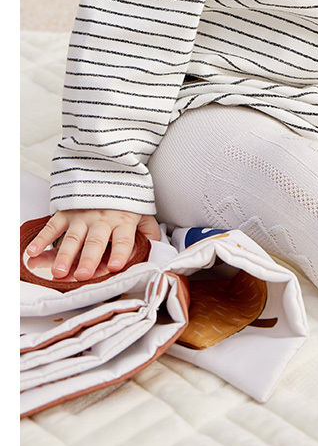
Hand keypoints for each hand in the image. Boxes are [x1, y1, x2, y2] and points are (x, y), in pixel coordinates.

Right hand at [26, 208, 160, 281]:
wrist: (109, 170)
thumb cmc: (126, 201)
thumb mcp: (143, 213)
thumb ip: (149, 232)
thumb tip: (157, 251)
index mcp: (123, 222)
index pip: (123, 240)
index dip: (121, 252)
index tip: (116, 266)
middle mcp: (102, 221)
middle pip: (95, 242)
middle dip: (89, 259)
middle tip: (82, 275)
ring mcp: (83, 216)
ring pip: (72, 238)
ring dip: (65, 255)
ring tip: (59, 272)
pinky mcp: (67, 212)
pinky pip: (52, 226)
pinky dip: (41, 239)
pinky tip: (32, 253)